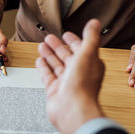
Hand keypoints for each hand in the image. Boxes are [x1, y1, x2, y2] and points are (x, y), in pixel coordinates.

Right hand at [36, 19, 104, 133]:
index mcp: (90, 65)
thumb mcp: (87, 54)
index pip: (82, 49)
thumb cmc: (82, 85)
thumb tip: (96, 23)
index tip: (66, 35)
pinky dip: (44, 68)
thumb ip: (91, 37)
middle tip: (49, 38)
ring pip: (57, 65)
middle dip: (58, 47)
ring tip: (41, 46)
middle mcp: (79, 74)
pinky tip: (39, 61)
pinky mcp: (55, 91)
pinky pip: (48, 76)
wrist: (73, 110)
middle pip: (67, 56)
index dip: (74, 41)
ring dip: (49, 55)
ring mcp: (66, 83)